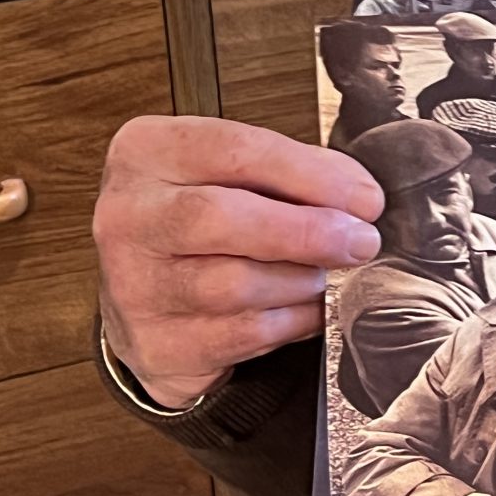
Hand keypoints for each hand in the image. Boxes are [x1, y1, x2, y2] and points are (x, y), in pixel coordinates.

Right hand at [95, 116, 383, 409]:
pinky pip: (243, 335)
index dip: (311, 176)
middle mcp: (129, 216)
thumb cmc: (205, 223)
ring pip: (235, 284)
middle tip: (360, 242)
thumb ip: (299, 171)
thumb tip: (360, 198)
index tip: (366, 200)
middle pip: (220, 219)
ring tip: (323, 274)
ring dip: (301, 281)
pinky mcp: (155, 344)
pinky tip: (305, 308)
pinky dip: (292, 321)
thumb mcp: (241, 174)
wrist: (148, 296)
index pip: (236, 151)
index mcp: (149, 153)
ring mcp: (132, 285)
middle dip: (307, 232)